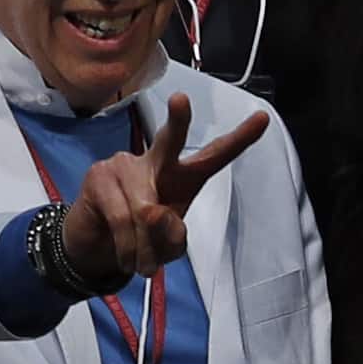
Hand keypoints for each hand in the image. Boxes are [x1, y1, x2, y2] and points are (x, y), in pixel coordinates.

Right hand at [53, 93, 270, 283]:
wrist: (99, 248)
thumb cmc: (142, 237)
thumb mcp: (167, 244)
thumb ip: (173, 235)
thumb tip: (156, 214)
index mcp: (185, 174)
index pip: (215, 154)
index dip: (239, 138)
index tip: (263, 117)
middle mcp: (156, 160)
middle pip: (169, 139)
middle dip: (178, 120)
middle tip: (180, 99)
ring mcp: (123, 163)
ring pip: (144, 210)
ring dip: (145, 247)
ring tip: (143, 264)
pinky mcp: (98, 176)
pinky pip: (122, 218)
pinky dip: (128, 246)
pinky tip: (128, 257)